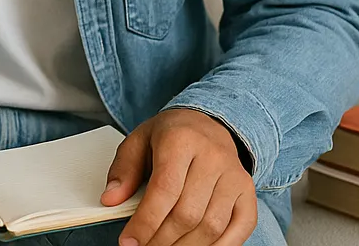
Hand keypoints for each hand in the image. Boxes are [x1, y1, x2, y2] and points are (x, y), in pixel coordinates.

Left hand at [101, 108, 257, 245]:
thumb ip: (124, 170)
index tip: (129, 242)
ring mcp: (235, 175)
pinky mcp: (248, 192)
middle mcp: (213, 157)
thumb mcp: (138, 141)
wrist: (209, 123)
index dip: (146, 221)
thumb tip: (110, 200)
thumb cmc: (171, 136)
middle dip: (162, 239)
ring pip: (212, 226)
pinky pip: (240, 229)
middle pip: (187, 213)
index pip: (164, 190)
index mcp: (181, 139)